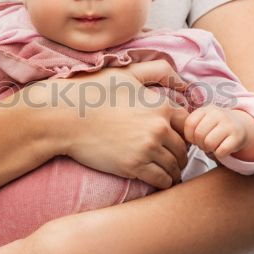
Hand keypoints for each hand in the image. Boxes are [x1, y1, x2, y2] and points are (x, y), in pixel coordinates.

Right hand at [33, 59, 190, 189]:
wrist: (65, 117)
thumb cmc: (92, 92)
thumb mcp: (126, 74)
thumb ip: (156, 72)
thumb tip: (182, 81)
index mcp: (160, 105)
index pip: (188, 125)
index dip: (185, 133)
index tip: (179, 139)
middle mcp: (158, 127)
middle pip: (183, 148)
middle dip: (180, 154)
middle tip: (174, 159)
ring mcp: (147, 148)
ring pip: (174, 166)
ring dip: (173, 171)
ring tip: (168, 172)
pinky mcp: (134, 166)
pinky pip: (162, 180)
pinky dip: (164, 182)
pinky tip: (159, 181)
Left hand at [183, 104, 249, 160]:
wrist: (241, 126)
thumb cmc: (215, 127)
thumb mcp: (204, 120)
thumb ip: (191, 126)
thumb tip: (178, 138)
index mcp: (206, 109)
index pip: (189, 124)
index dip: (190, 136)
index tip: (196, 138)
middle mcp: (218, 114)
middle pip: (199, 134)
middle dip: (200, 144)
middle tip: (206, 144)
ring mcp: (229, 124)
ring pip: (209, 143)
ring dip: (209, 149)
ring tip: (213, 146)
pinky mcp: (237, 137)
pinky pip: (221, 151)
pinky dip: (219, 154)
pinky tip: (222, 149)